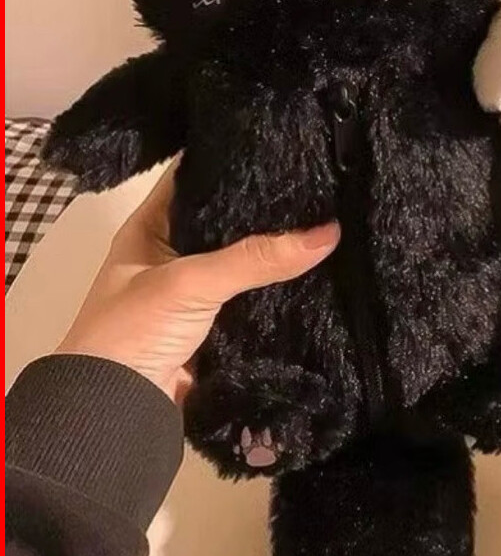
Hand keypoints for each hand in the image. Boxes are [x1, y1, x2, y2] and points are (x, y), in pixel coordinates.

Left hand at [56, 163, 339, 402]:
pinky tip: (317, 268)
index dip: (232, 157)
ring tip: (332, 214)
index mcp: (150, 228)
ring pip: (245, 258)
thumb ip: (257, 258)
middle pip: (227, 218)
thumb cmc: (133, 331)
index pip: (195, 177)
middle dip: (268, 204)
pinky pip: (255, 295)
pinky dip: (280, 286)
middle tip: (321, 178)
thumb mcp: (192, 283)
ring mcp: (196, 290)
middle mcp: (173, 252)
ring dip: (277, 246)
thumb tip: (330, 231)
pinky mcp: (217, 325)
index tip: (282, 141)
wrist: (113, 413)